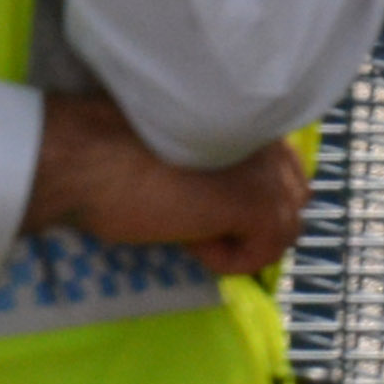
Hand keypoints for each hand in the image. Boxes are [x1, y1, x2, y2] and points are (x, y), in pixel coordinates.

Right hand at [24, 94, 307, 277]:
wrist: (89, 159)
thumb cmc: (115, 158)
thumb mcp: (183, 161)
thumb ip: (221, 168)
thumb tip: (231, 209)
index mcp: (252, 123)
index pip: (286, 173)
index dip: (249, 203)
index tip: (207, 212)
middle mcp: (272, 139)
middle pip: (294, 199)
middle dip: (254, 224)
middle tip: (200, 229)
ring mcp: (269, 170)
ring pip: (285, 227)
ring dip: (242, 241)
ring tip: (193, 234)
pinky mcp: (257, 202)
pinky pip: (267, 248)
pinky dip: (231, 260)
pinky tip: (192, 244)